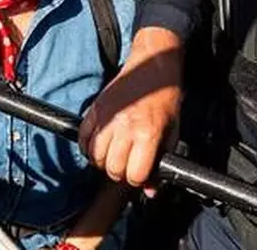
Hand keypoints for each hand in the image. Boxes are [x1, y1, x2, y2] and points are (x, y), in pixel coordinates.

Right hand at [79, 28, 181, 192]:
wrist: (153, 65)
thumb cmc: (166, 97)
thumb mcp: (173, 131)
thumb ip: (162, 161)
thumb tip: (151, 190)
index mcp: (148, 133)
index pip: (134, 174)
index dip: (138, 179)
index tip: (140, 174)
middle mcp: (126, 127)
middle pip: (112, 168)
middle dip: (120, 173)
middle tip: (127, 166)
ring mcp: (107, 117)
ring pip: (95, 156)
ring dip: (103, 162)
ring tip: (112, 156)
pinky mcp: (95, 109)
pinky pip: (83, 138)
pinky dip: (87, 148)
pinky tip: (98, 147)